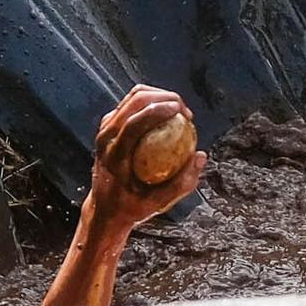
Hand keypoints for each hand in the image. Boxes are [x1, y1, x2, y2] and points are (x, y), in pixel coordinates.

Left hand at [86, 85, 204, 235]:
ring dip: (160, 96)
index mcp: (114, 155)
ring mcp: (105, 129)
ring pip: (133, 97)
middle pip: (135, 101)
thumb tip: (201, 156)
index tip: (182, 111)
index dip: (159, 109)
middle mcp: (106, 138)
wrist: (104, 209)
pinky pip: (132, 103)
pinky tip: (167, 113)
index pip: (134, 122)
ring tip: (178, 110)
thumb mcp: (158, 203)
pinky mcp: (109, 126)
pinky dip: (152, 101)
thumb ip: (182, 182)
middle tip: (184, 110)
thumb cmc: (132, 207)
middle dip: (165, 96)